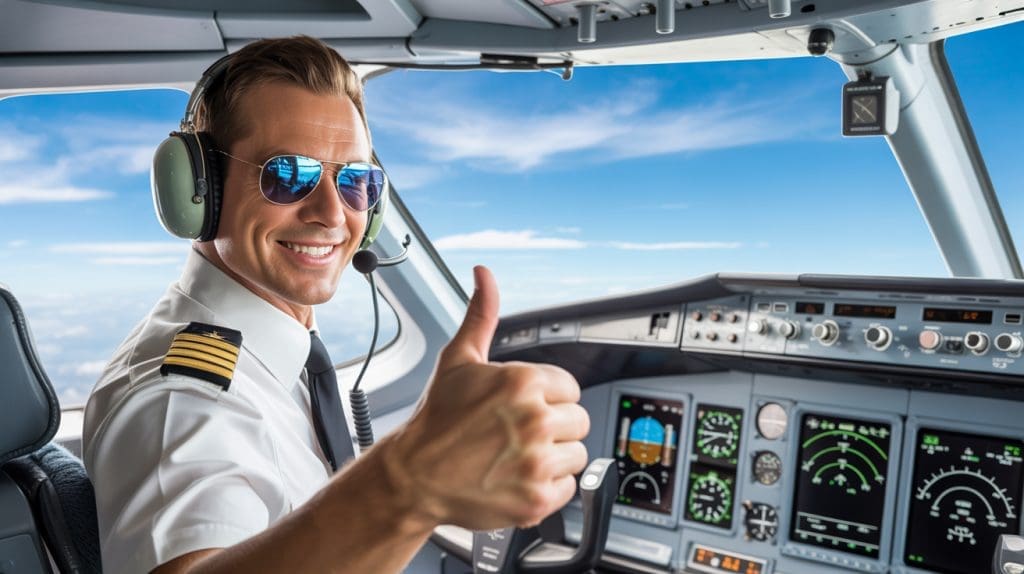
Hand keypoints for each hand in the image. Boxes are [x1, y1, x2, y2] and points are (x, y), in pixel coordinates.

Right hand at [388, 266, 589, 529]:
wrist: (413, 477)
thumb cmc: (436, 419)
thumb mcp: (459, 360)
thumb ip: (481, 315)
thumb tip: (484, 274)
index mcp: (522, 382)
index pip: (569, 387)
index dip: (547, 397)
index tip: (522, 409)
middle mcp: (534, 420)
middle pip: (578, 420)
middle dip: (553, 427)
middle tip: (517, 435)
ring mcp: (537, 462)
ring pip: (577, 454)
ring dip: (553, 457)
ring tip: (517, 456)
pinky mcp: (537, 499)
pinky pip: (569, 487)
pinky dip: (548, 487)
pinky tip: (518, 478)